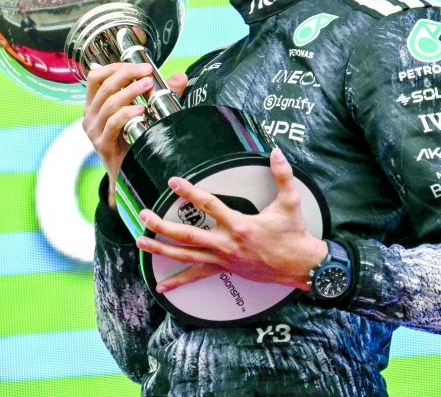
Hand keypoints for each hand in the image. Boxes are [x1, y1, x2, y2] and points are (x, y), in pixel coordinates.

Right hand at [83, 63, 187, 206]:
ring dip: (130, 92)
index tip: (139, 66)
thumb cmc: (133, 140)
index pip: (96, 77)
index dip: (115, 67)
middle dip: (127, 75)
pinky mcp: (103, 145)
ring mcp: (94, 131)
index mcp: (95, 105)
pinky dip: (127, 114)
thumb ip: (161, 94)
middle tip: (147, 73)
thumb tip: (180, 77)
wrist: (129, 174)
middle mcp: (90, 116)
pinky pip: (112, 124)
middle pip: (103, 86)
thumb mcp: (145, 113)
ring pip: (108, 103)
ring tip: (148, 86)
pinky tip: (141, 110)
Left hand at [135, 148, 328, 291]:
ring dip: (160, 250)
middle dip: (162, 226)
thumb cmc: (294, 234)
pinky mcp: (225, 269)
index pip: (208, 205)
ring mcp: (223, 259)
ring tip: (141, 241)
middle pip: (187, 235)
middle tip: (144, 215)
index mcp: (240, 225)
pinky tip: (162, 286)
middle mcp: (227, 244)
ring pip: (185, 256)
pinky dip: (178, 282)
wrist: (300, 266)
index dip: (189, 192)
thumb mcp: (291, 202)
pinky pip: (197, 276)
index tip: (174, 182)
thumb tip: (276, 152)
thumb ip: (283, 175)